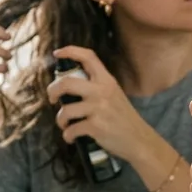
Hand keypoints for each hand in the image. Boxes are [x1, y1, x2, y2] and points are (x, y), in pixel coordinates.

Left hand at [48, 46, 146, 164]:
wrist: (140, 140)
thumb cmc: (124, 119)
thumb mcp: (115, 95)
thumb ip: (97, 87)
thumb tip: (69, 86)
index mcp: (107, 81)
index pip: (88, 57)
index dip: (70, 51)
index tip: (58, 53)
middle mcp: (102, 92)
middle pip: (66, 83)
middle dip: (52, 91)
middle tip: (52, 98)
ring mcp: (99, 109)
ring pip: (65, 110)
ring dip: (60, 120)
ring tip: (65, 125)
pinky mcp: (96, 127)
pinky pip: (71, 130)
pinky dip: (67, 136)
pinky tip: (72, 138)